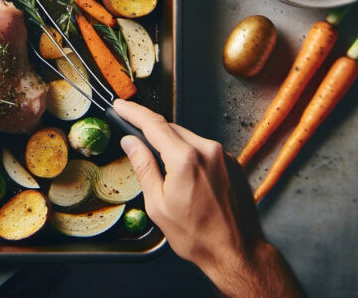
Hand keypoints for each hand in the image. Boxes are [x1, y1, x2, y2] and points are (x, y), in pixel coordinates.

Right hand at [113, 99, 303, 297]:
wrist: (236, 251)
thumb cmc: (198, 236)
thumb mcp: (158, 204)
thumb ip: (144, 167)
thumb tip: (131, 143)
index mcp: (185, 158)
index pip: (153, 124)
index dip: (133, 112)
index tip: (121, 106)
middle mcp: (207, 150)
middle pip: (171, 128)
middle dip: (151, 130)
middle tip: (133, 134)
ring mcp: (222, 156)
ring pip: (188, 138)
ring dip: (171, 144)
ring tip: (162, 168)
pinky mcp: (232, 163)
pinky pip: (204, 149)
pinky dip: (189, 154)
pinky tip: (185, 176)